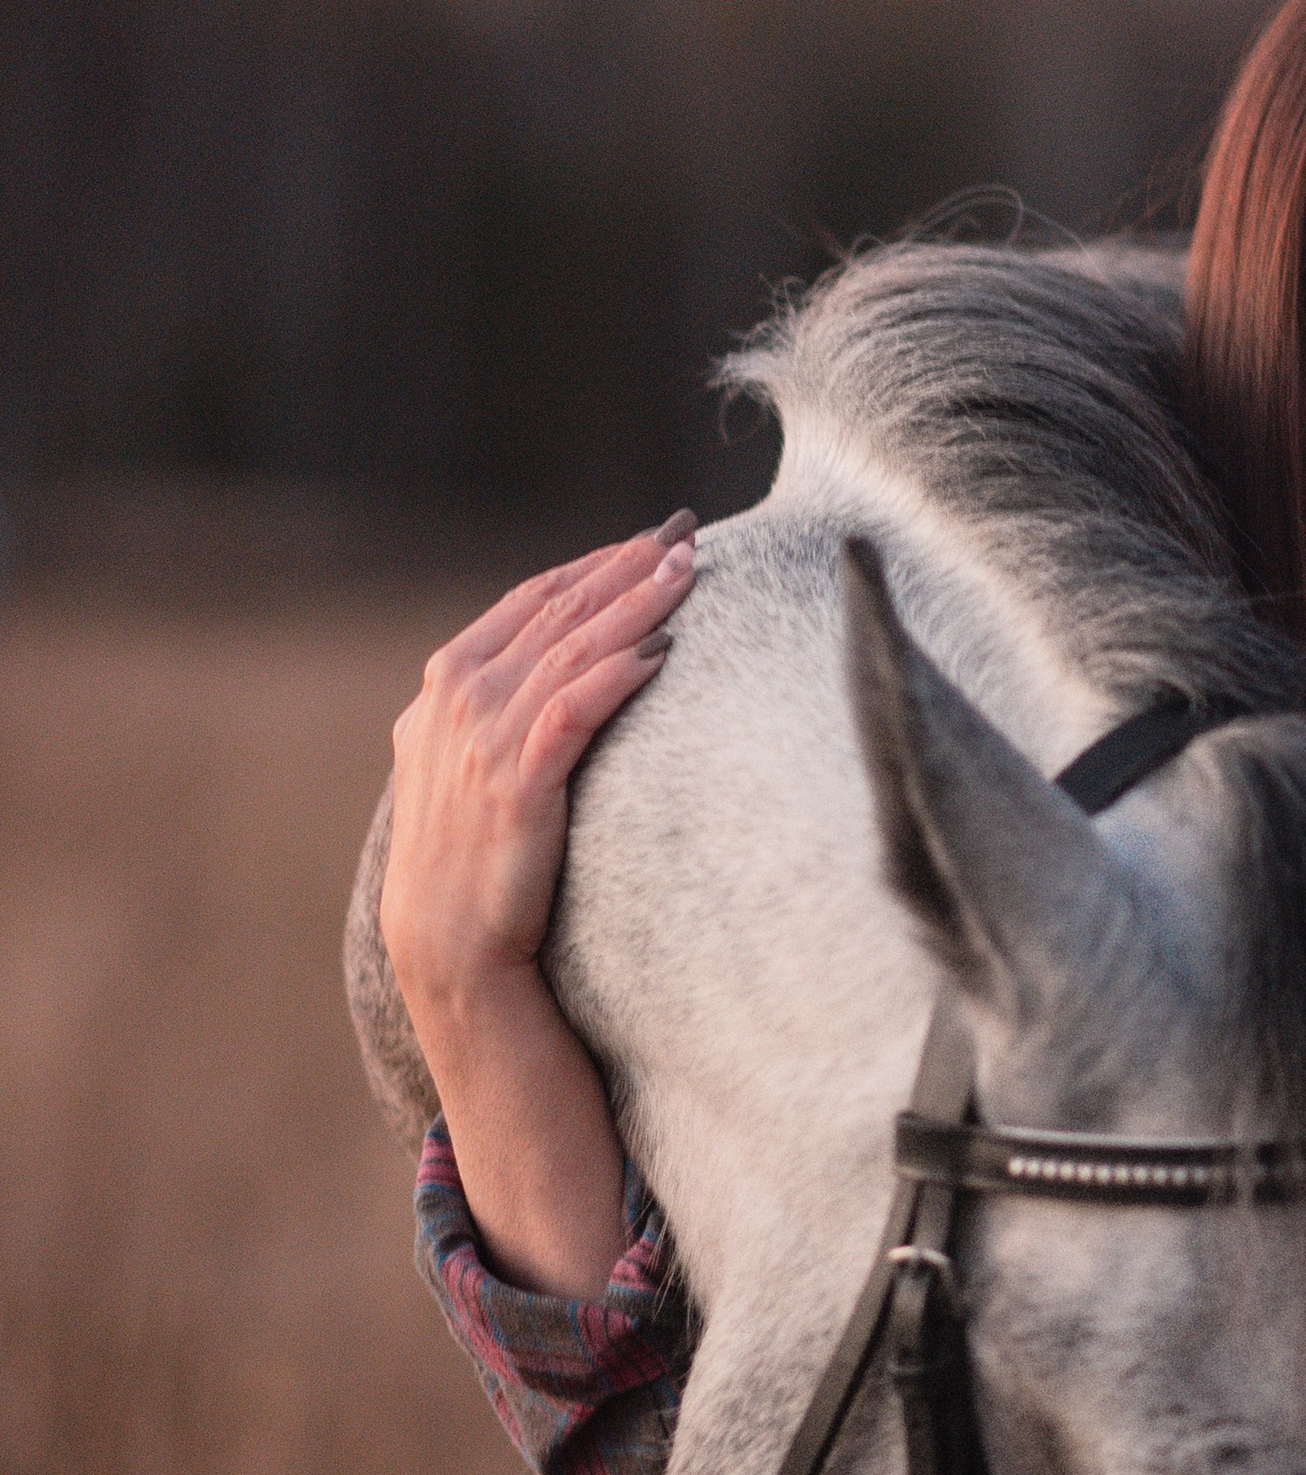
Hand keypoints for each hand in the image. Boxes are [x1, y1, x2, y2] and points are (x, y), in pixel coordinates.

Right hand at [381, 516, 696, 1027]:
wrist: (447, 943)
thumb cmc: (471, 852)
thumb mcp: (468, 759)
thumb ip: (500, 702)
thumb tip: (557, 662)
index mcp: (448, 681)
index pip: (533, 598)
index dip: (595, 563)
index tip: (651, 536)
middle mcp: (461, 699)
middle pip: (559, 611)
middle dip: (626, 566)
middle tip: (686, 531)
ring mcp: (484, 739)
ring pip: (572, 649)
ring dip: (634, 604)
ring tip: (689, 570)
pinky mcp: (516, 785)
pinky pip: (574, 711)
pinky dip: (616, 674)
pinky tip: (659, 652)